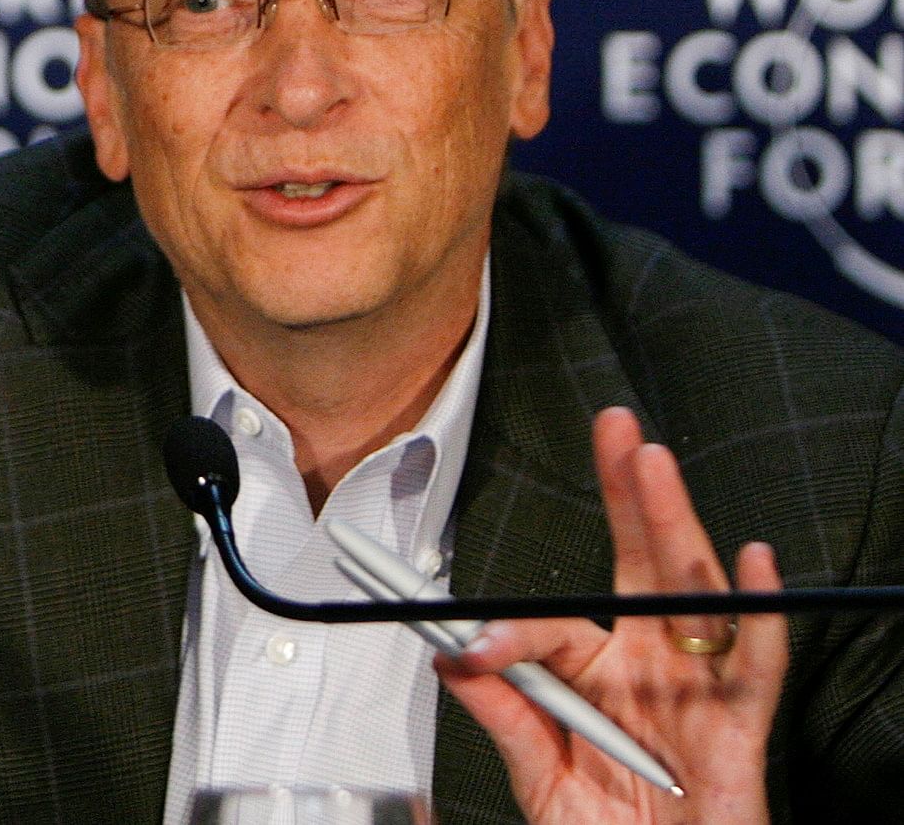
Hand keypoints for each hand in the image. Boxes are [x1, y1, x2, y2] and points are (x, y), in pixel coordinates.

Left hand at [435, 406, 786, 824]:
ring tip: (654, 467)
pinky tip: (750, 563)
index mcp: (598, 674)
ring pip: (693, 594)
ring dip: (675, 527)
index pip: (552, 625)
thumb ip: (506, 718)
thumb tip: (449, 657)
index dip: (508, 632)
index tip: (467, 647)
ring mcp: (699, 692)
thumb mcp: (541, 777)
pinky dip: (757, 614)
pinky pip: (757, 664)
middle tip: (615, 428)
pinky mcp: (742, 730)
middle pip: (642, 565)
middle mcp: (652, 668)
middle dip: (630, 493)